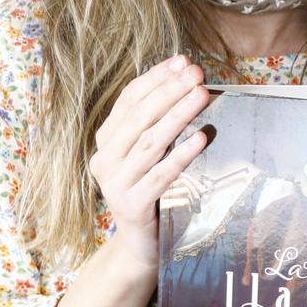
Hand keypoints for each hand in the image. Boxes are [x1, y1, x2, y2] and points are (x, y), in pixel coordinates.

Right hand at [89, 54, 211, 273]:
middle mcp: (104, 159)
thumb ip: (160, 124)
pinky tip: (201, 138)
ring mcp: (115, 184)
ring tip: (202, 95)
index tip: (182, 60)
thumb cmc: (154, 192)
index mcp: (106, 141)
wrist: (142, 246)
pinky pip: (160, 176)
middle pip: (139, 117)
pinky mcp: (132, 206)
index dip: (156, 78)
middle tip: (196, 73)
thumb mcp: (151, 155)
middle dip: (170, 91)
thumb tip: (192, 85)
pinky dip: (181, 156)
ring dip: (178, 116)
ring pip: (150, 143)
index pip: (129, 100)